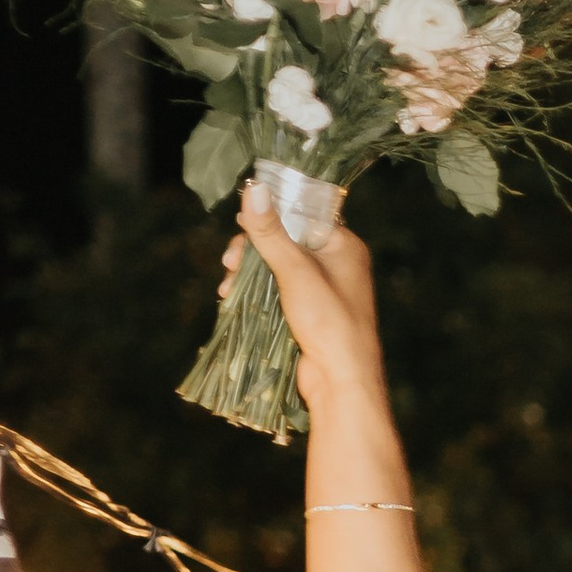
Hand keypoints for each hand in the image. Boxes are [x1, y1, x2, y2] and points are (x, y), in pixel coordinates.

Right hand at [228, 183, 386, 415]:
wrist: (342, 382)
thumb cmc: (328, 321)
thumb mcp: (295, 270)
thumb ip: (271, 231)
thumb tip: (253, 188)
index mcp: (344, 245)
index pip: (301, 213)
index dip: (270, 214)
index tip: (241, 222)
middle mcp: (335, 263)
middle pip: (283, 239)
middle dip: (252, 249)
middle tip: (230, 262)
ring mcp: (321, 288)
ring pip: (275, 265)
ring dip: (248, 272)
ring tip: (228, 286)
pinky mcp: (307, 311)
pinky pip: (276, 289)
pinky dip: (255, 290)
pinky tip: (232, 298)